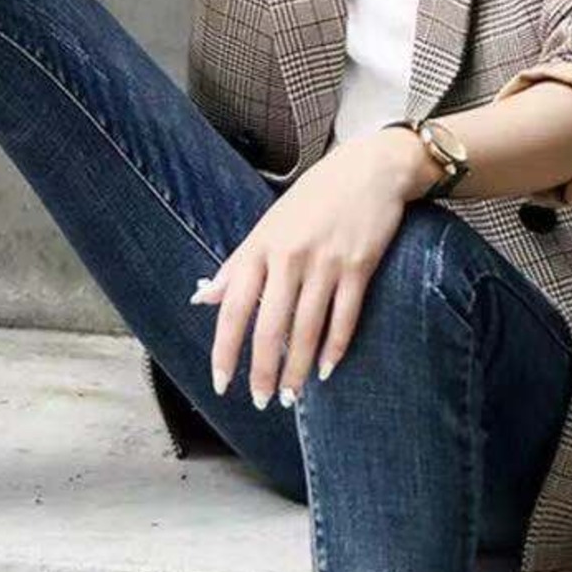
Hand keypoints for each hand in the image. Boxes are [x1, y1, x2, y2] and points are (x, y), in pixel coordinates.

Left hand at [190, 131, 424, 405]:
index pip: (233, 308)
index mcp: (260, 248)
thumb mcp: (267, 225)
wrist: (368, 170)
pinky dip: (335, 347)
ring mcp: (325, 263)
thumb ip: (236, 264)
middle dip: (264, 371)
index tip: (222, 383)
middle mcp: (289, 257)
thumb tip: (203, 296)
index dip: (225, 350)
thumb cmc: (314, 198)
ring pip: (307, 329)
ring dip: (297, 368)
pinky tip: (326, 370)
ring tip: (292, 396)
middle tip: (263, 401)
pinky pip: (345, 317)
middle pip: (270, 327)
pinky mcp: (359, 267)